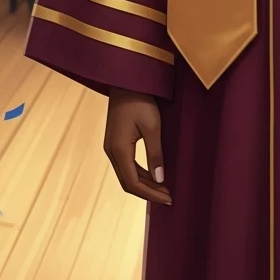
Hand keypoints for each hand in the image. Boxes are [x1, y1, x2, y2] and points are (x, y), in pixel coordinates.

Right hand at [104, 88, 171, 205]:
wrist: (126, 81)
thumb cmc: (141, 101)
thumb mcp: (152, 127)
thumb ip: (155, 154)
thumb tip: (160, 179)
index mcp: (119, 150)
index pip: (133, 183)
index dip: (150, 194)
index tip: (167, 198)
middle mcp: (111, 152)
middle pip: (128, 182)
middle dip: (148, 192)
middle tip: (168, 196)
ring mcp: (111, 147)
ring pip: (126, 175)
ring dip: (144, 183)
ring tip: (163, 188)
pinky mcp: (115, 142)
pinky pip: (126, 165)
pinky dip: (139, 173)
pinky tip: (152, 175)